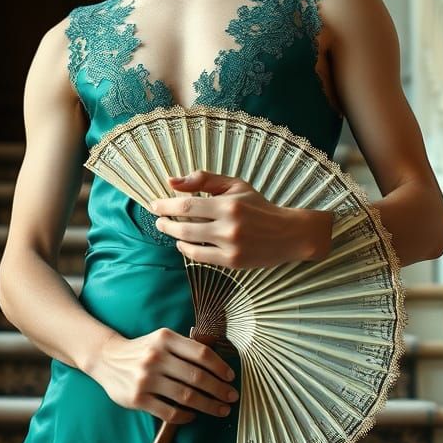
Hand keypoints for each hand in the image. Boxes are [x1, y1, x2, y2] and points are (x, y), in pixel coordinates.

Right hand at [91, 327, 238, 425]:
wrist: (107, 359)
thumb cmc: (142, 350)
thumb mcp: (161, 340)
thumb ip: (184, 348)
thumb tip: (218, 366)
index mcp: (165, 339)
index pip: (201, 353)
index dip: (220, 367)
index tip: (230, 377)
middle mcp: (156, 357)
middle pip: (197, 377)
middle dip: (219, 389)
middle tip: (232, 397)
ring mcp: (146, 379)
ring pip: (186, 396)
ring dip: (208, 405)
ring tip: (220, 410)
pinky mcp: (138, 399)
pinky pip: (169, 412)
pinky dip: (186, 416)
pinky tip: (193, 415)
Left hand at [148, 169, 333, 268]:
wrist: (288, 234)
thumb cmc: (258, 206)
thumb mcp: (235, 185)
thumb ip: (203, 180)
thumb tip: (172, 182)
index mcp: (228, 204)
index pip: (187, 204)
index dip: (166, 205)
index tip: (154, 204)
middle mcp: (228, 226)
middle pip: (184, 225)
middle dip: (165, 222)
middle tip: (158, 219)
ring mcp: (230, 246)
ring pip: (190, 243)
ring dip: (174, 236)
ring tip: (169, 229)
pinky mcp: (232, 262)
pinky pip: (200, 257)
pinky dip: (187, 249)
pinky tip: (183, 242)